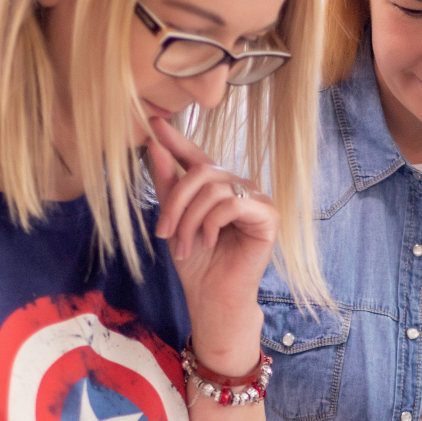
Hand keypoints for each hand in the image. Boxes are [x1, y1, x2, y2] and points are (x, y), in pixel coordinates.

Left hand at [147, 115, 276, 372]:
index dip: (177, 140)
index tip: (153, 123)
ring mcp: (256, 199)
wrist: (212, 297)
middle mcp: (239, 188)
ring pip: (214, 189)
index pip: (197, 158)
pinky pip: (231, 203)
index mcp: (218, 188)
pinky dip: (212, 223)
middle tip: (163, 232)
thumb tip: (155, 146)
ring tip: (184, 246)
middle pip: (202, 172)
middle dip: (176, 201)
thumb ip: (168, 185)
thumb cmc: (196, 264)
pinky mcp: (268, 215)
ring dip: (189, 220)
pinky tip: (208, 242)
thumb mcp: (174, 220)